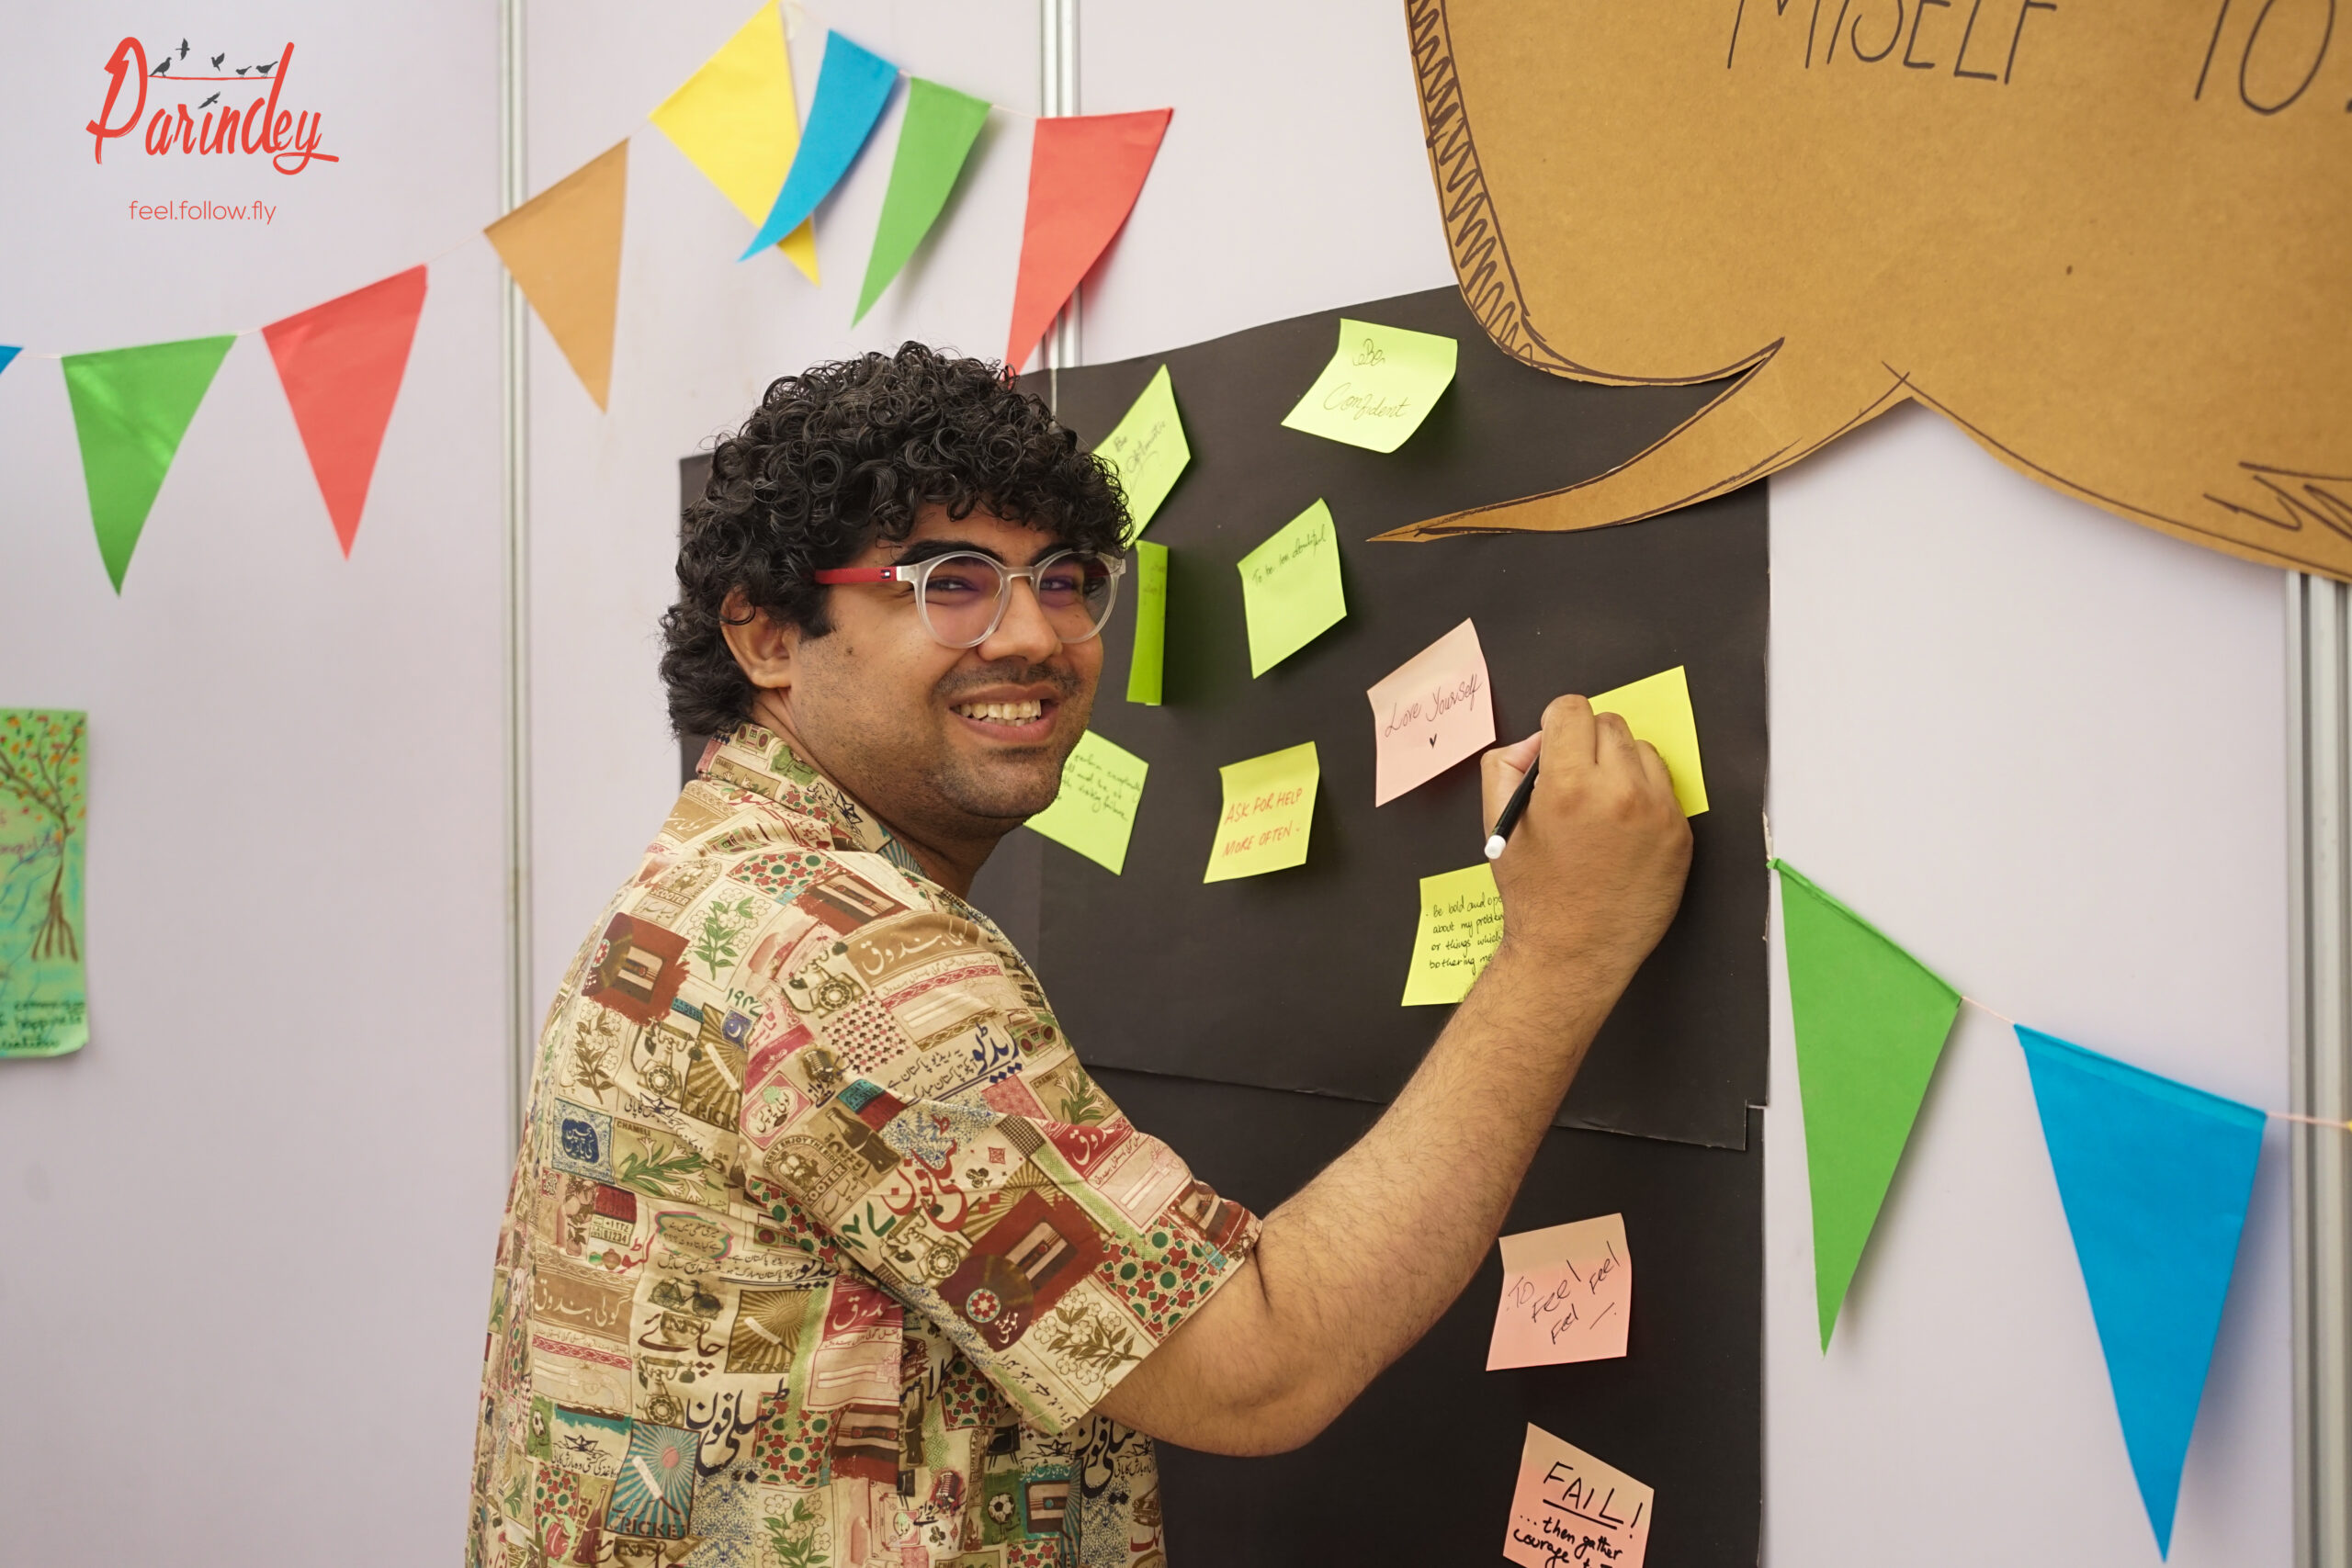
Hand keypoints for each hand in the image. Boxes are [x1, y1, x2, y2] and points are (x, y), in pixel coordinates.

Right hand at [1479, 695, 1691, 982]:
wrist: (1574, 952)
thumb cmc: (1535, 894)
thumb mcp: (1499, 826)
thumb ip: (1505, 766)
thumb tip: (1535, 741)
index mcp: (1568, 786)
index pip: (1571, 709)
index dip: (1556, 724)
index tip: (1556, 743)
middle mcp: (1618, 793)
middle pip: (1609, 723)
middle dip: (1588, 743)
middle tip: (1575, 778)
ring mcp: (1656, 813)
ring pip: (1642, 750)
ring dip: (1620, 765)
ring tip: (1601, 805)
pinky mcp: (1680, 834)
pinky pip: (1664, 788)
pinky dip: (1643, 796)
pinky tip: (1622, 829)